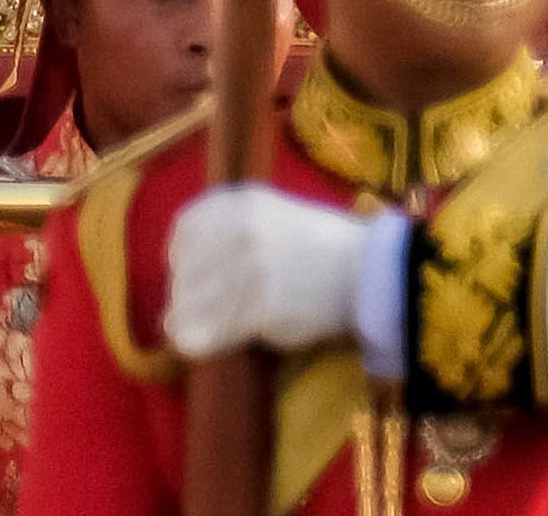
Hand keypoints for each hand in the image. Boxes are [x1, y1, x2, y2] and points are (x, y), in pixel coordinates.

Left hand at [162, 186, 384, 359]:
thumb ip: (226, 230)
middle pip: (185, 271)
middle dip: (185, 296)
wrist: (368, 273)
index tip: (186, 279)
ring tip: (191, 333)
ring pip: (192, 303)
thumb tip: (178, 265)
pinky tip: (200, 346)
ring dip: (190, 322)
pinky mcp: (261, 307)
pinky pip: (216, 329)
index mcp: (238, 202)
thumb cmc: (320, 246)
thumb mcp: (268, 214)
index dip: (180, 261)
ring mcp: (249, 268)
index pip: (184, 232)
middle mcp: (238, 229)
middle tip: (194, 313)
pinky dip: (204, 341)